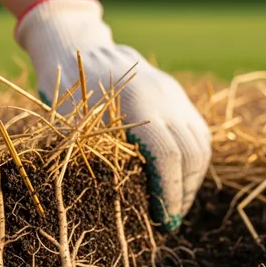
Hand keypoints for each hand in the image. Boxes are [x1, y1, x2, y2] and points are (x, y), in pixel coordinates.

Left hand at [16, 0, 211, 230]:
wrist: (76, 46)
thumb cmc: (65, 87)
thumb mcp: (70, 120)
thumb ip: (94, 152)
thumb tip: (112, 203)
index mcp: (138, 102)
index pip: (168, 157)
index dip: (169, 193)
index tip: (163, 220)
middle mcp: (165, 96)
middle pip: (192, 153)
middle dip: (184, 192)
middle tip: (169, 221)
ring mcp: (174, 93)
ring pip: (200, 143)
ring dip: (192, 178)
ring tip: (176, 205)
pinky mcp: (177, 95)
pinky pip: (197, 132)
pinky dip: (192, 160)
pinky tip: (178, 180)